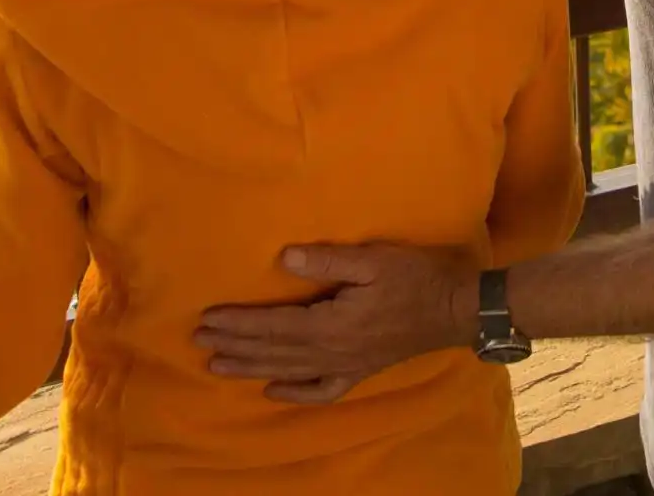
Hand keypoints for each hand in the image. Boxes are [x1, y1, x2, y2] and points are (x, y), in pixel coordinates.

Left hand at [195, 243, 477, 404]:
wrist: (455, 310)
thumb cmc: (416, 277)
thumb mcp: (374, 260)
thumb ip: (327, 262)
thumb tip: (283, 260)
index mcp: (331, 324)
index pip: (274, 326)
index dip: (239, 323)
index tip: (207, 319)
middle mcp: (332, 352)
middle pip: (274, 351)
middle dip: (235, 346)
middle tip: (199, 341)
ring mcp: (345, 366)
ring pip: (288, 372)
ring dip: (250, 368)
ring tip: (217, 366)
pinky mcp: (360, 372)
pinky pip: (321, 391)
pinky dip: (294, 393)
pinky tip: (273, 392)